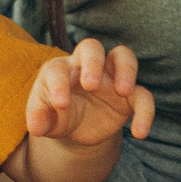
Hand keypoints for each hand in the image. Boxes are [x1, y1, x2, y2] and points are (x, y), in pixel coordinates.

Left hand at [26, 39, 153, 147]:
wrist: (76, 127)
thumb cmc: (55, 115)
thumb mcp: (44, 121)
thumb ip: (39, 120)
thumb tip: (35, 127)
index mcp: (60, 70)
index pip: (57, 69)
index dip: (59, 84)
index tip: (61, 104)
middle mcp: (86, 66)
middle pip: (92, 48)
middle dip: (92, 63)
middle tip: (90, 85)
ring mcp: (110, 77)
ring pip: (123, 56)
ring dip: (126, 69)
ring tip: (123, 91)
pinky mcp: (129, 96)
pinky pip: (143, 96)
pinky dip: (145, 112)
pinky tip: (140, 133)